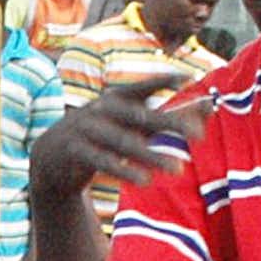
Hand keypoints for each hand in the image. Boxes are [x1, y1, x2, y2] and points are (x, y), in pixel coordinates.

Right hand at [29, 80, 214, 209]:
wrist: (50, 155)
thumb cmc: (101, 136)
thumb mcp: (131, 124)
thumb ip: (167, 116)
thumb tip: (210, 106)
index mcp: (116, 97)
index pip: (142, 87)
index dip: (162, 80)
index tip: (187, 79)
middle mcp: (101, 109)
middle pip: (140, 116)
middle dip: (170, 124)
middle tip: (198, 135)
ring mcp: (86, 129)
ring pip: (123, 142)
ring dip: (151, 156)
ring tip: (177, 169)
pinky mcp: (75, 152)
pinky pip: (103, 162)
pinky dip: (124, 171)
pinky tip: (145, 181)